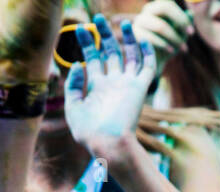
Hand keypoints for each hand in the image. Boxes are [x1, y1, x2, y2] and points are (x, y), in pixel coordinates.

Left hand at [65, 17, 156, 158]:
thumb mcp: (73, 107)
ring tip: (124, 24)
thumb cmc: (88, 132)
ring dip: (127, 40)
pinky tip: (143, 41)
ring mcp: (127, 85)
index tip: (79, 28)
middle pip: (110, 52)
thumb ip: (73, 85)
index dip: (86, 42)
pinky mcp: (140, 90)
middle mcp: (113, 83)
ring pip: (130, 56)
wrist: (108, 144)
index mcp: (96, 86)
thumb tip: (78, 63)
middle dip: (105, 35)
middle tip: (99, 19)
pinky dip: (147, 55)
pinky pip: (147, 68)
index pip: (92, 58)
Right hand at [132, 0, 193, 75]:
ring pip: (160, 25)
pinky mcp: (134, 34)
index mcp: (159, 8)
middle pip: (164, 7)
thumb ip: (185, 24)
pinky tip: (171, 51)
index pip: (169, 3)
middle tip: (190, 35)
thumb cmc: (169, 46)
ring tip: (183, 48)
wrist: (154, 63)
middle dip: (179, 21)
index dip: (181, 16)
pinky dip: (164, 45)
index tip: (192, 32)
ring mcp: (139, 21)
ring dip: (174, 38)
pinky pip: (151, 38)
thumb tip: (191, 14)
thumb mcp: (180, 36)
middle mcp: (148, 11)